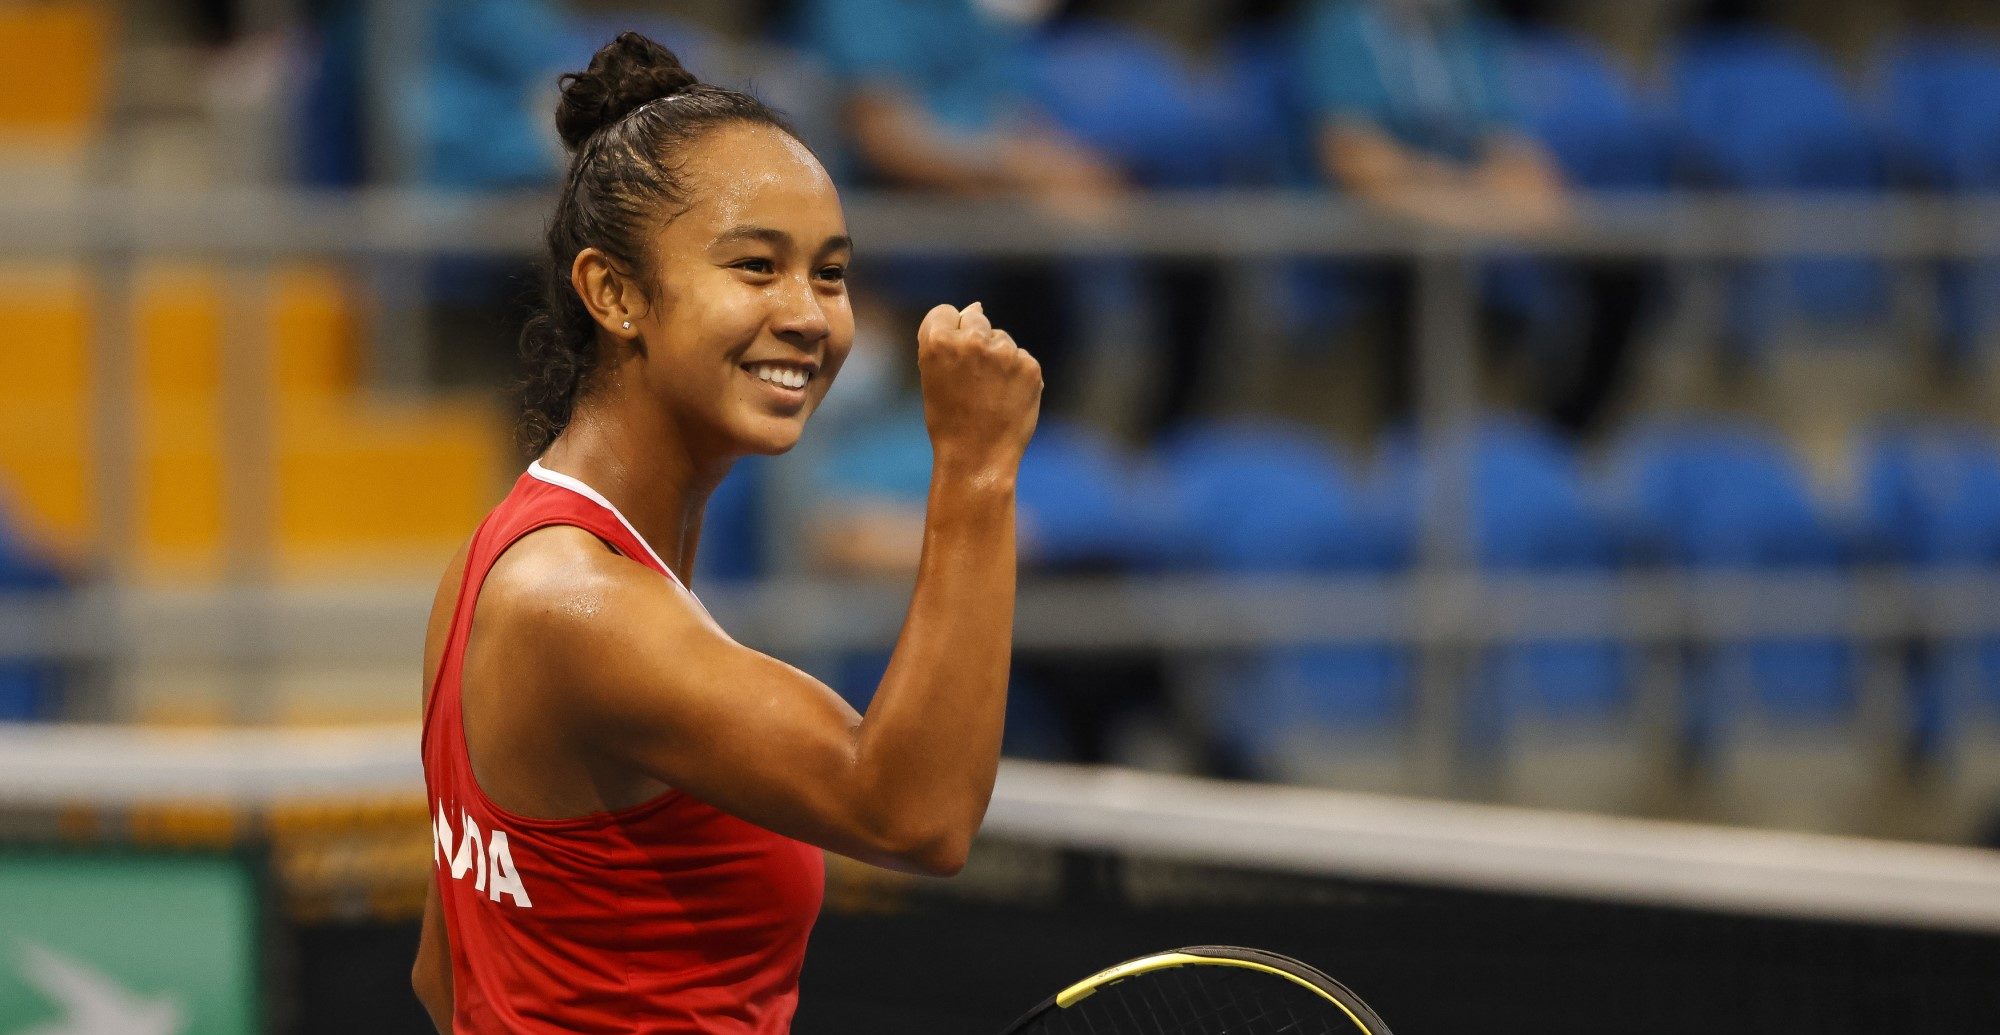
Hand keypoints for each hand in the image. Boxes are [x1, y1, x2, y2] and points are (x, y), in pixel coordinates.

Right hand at [915, 301, 1042, 475]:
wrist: (977, 458)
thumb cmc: (948, 420)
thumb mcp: (932, 376)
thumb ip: (948, 339)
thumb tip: (976, 307)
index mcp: (939, 342)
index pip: (945, 312)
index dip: (946, 334)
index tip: (950, 358)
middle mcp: (972, 340)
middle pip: (976, 318)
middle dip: (974, 340)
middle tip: (971, 379)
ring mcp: (1004, 352)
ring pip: (1001, 339)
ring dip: (996, 358)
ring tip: (988, 393)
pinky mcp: (1029, 365)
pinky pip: (1020, 358)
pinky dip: (1015, 375)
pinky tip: (1006, 398)